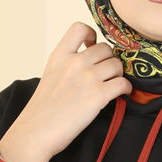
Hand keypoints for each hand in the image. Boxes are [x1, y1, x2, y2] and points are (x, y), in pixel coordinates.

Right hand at [5, 23, 132, 161]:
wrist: (36, 132)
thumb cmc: (42, 111)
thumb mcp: (50, 77)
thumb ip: (67, 66)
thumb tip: (90, 65)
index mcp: (59, 56)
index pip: (79, 28)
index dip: (92, 35)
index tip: (92, 47)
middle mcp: (74, 62)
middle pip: (105, 48)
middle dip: (109, 60)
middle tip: (106, 74)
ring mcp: (87, 78)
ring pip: (117, 65)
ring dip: (118, 75)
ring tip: (113, 85)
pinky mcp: (98, 95)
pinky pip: (123, 83)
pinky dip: (126, 88)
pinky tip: (121, 94)